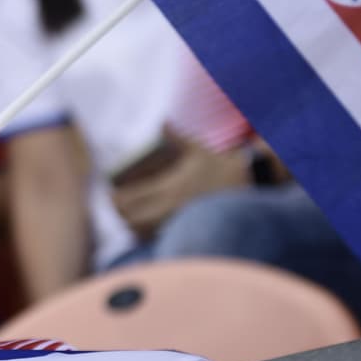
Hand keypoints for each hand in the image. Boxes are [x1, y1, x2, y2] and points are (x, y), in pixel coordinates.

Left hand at [111, 129, 247, 239]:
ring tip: (130, 217)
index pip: (130, 198)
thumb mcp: (197, 150)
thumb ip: (176, 137)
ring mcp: (177, 221)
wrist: (248, 186)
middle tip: (118, 207)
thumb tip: (164, 121)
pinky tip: (147, 228)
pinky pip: (157, 239)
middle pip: (130, 218)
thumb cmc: (221, 168)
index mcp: (169, 186)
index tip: (112, 195)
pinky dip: (146, 235)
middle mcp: (170, 206)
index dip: (115, 200)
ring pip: (141, 232)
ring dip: (132, 225)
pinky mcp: (185, 230)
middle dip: (120, 214)